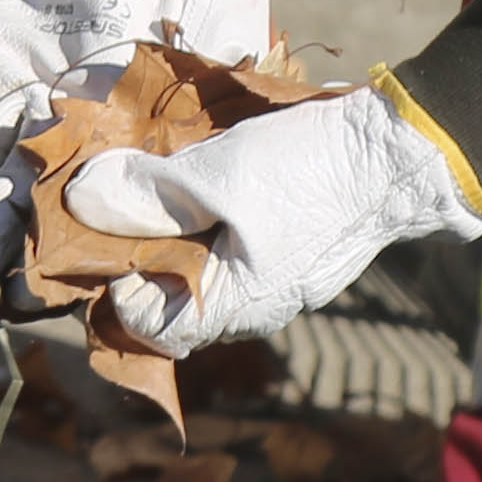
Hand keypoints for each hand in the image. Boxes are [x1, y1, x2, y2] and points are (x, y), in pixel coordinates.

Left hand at [68, 82, 481, 355]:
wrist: (400, 155)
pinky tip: (215, 175)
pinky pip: (240, 250)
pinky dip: (216, 221)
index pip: (145, 326)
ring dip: (180, 231)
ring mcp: (283, 284)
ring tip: (171, 177)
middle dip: (144, 250)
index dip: (114, 280)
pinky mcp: (300, 253)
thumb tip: (81, 204)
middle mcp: (257, 310)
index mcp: (231, 309)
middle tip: (129, 194)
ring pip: (208, 271)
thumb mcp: (212, 176)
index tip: (105, 227)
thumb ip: (144, 195)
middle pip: (176, 299)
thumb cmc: (305, 174)